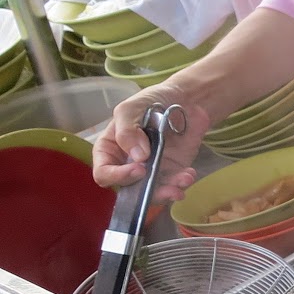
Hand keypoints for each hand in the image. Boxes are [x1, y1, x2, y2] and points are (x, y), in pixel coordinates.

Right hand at [93, 81, 213, 201]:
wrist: (185, 99)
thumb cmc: (151, 101)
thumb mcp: (131, 108)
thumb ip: (127, 130)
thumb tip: (137, 156)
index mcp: (110, 151)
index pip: (104, 173)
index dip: (117, 176)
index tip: (138, 169)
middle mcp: (128, 165)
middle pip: (130, 190)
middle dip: (146, 193)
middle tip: (164, 185)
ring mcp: (152, 170)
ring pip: (154, 192)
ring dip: (168, 193)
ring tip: (182, 182)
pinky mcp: (174, 170)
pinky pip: (175, 184)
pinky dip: (182, 182)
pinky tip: (189, 174)